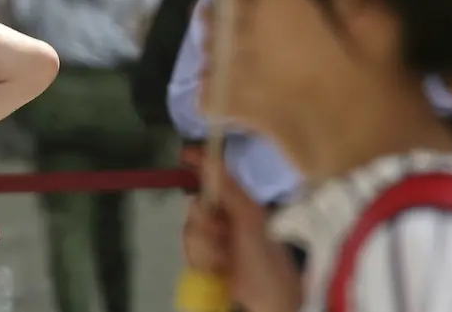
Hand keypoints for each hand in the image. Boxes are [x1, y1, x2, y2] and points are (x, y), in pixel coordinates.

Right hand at [182, 161, 301, 311]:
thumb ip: (230, 190)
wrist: (266, 301)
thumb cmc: (265, 258)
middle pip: (196, 206)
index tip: (185, 154)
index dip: (200, 164)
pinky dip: (202, 261)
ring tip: (224, 261)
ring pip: (190, 230)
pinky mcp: (205, 260)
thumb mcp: (251, 220)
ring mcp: (214, 241)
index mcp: (240, 205)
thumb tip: (210, 160)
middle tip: (222, 236)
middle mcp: (225, 219)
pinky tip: (218, 270)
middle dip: (206, 223)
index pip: (215, 178)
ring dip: (206, 247)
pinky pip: (189, 251)